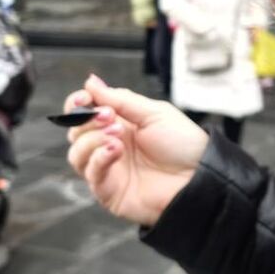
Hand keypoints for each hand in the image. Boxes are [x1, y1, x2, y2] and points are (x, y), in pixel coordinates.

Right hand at [65, 73, 207, 226]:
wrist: (199, 176)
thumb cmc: (183, 145)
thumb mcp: (153, 113)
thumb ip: (120, 99)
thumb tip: (90, 82)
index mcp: (119, 124)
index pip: (83, 113)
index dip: (77, 104)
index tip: (84, 98)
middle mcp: (109, 146)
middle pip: (75, 132)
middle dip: (86, 120)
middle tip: (109, 116)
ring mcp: (108, 169)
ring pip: (76, 154)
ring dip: (91, 139)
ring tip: (117, 135)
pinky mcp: (109, 191)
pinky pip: (91, 173)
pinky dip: (99, 157)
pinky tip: (116, 149)